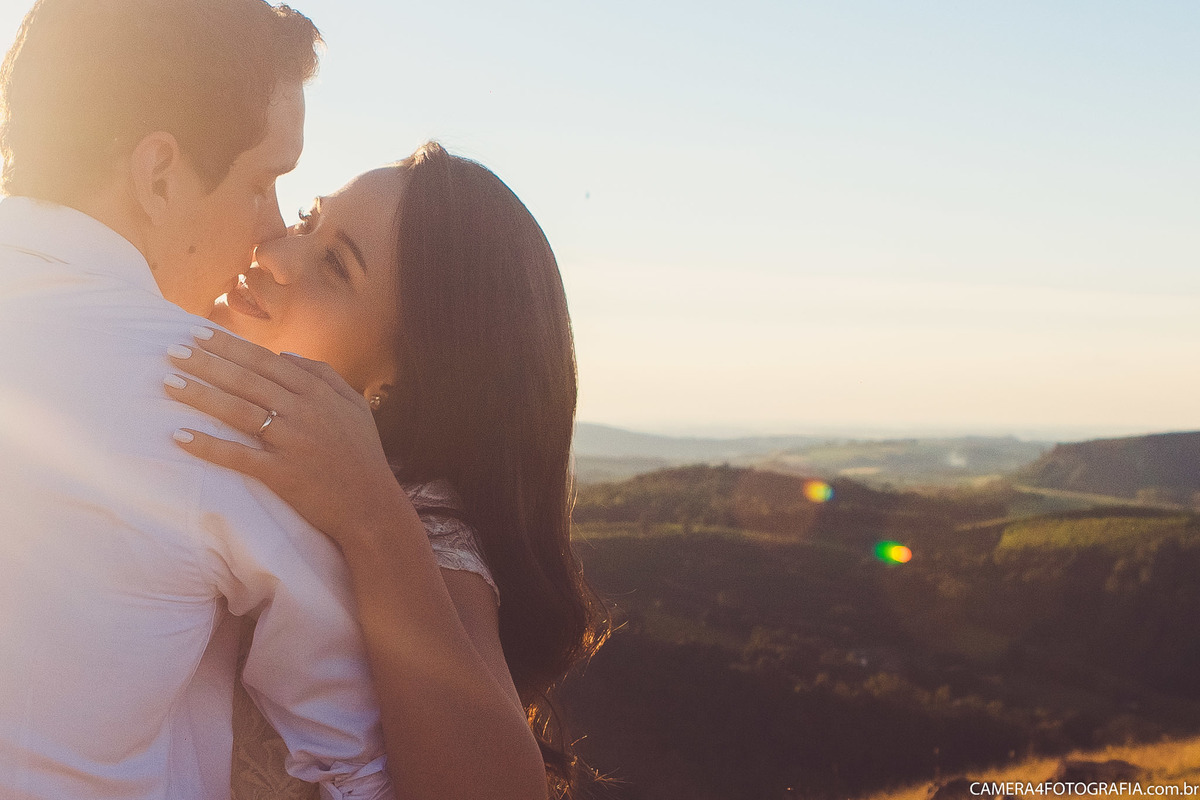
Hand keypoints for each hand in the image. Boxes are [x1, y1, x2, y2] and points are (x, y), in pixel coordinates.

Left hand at [165, 326, 403, 544]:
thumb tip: (285, 356)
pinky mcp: (281, 474)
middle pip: (246, 381)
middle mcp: (303, 412)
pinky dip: (208, 446)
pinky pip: (237, 456)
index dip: (230, 346)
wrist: (372, 507)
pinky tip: (180, 436)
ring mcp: (291, 443)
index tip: (199, 334)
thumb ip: (324, 375)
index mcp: (318, 393)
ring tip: (168, 382)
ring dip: (200, 395)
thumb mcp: (353, 406)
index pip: (265, 361)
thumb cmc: (362, 455)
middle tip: (172, 351)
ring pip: (237, 411)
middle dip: (206, 363)